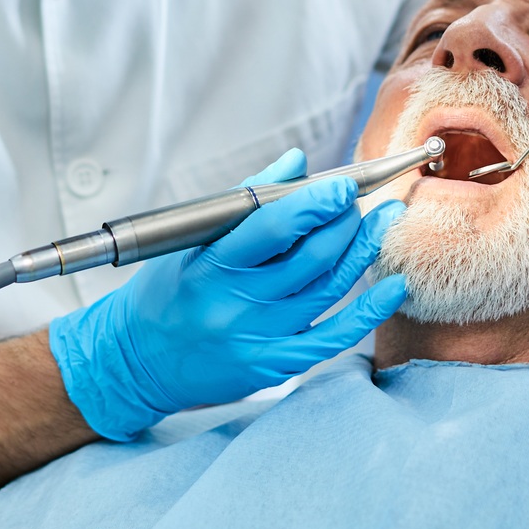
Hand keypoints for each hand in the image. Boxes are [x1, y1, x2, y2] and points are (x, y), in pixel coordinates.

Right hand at [48, 149, 406, 439]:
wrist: (136, 362)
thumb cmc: (166, 291)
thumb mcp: (192, 241)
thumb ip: (245, 199)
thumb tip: (297, 161)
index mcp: (210, 265)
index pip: (271, 228)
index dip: (314, 204)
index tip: (345, 185)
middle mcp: (234, 304)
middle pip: (309, 258)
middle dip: (346, 223)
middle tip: (365, 201)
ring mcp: (256, 339)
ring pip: (327, 290)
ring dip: (361, 252)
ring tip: (382, 223)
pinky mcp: (272, 366)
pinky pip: (332, 337)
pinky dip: (367, 311)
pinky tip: (392, 287)